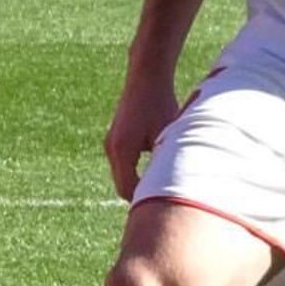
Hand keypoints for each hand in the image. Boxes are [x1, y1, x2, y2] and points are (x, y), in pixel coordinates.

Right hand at [104, 67, 182, 201]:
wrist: (146, 76)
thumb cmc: (161, 103)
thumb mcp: (167, 135)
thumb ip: (165, 161)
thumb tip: (173, 188)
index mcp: (123, 149)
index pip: (128, 189)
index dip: (145, 202)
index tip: (165, 209)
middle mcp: (112, 148)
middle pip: (123, 186)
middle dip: (141, 196)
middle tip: (165, 206)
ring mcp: (111, 143)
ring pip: (122, 176)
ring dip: (138, 184)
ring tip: (161, 191)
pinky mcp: (115, 139)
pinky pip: (123, 165)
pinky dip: (136, 172)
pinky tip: (155, 172)